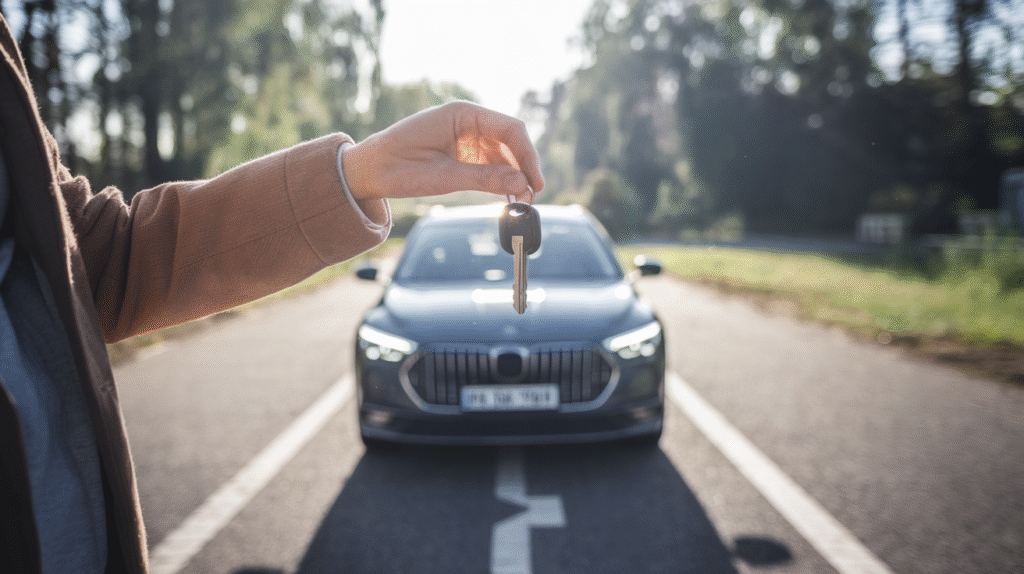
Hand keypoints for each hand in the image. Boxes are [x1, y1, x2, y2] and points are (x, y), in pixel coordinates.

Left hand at [342, 101, 543, 202]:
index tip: (535, 182)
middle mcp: (467, 121)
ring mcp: (465, 137)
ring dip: (514, 176)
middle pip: (510, 141)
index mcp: (461, 114)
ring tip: (520, 201)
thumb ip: (483, 178)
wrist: (366, 172)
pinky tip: (506, 196)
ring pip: (503, 154)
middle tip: (530, 197)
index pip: (509, 129)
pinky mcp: (461, 153)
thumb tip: (521, 184)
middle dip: (524, 168)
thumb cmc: (396, 167)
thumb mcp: (442, 177)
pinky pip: (489, 164)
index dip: (527, 155)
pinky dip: (500, 179)